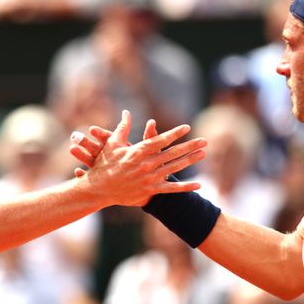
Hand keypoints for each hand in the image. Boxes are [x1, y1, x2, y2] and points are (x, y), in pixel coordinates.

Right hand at [76, 111, 204, 206]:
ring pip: (174, 168)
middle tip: (204, 140)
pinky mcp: (150, 191)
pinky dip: (185, 188)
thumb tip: (127, 112)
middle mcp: (146, 164)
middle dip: (189, 146)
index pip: (160, 140)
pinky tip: (198, 185)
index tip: (187, 127)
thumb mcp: (112, 143)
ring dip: (190, 161)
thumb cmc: (104, 164)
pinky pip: (171, 189)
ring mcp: (149, 178)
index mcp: (138, 151)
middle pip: (172, 153)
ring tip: (203, 154)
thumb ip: (122, 127)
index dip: (175, 133)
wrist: (98, 189)